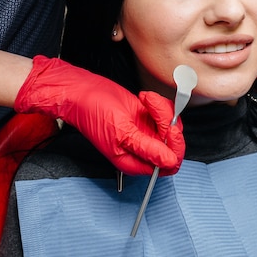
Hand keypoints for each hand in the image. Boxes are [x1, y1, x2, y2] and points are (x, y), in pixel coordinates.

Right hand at [14, 56, 184, 174]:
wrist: (83, 91)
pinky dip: (160, 103)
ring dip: (163, 109)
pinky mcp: (147, 119)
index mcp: (134, 162)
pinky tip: (145, 97)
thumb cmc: (93, 112)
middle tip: (155, 108)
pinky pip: (166, 114)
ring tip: (146, 99)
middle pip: (173, 145)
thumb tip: (168, 161)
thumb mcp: (121, 132)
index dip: (174, 148)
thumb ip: (146, 148)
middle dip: (168, 123)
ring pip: (171, 127)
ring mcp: (146, 134)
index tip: (168, 127)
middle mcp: (142, 150)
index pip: (168, 165)